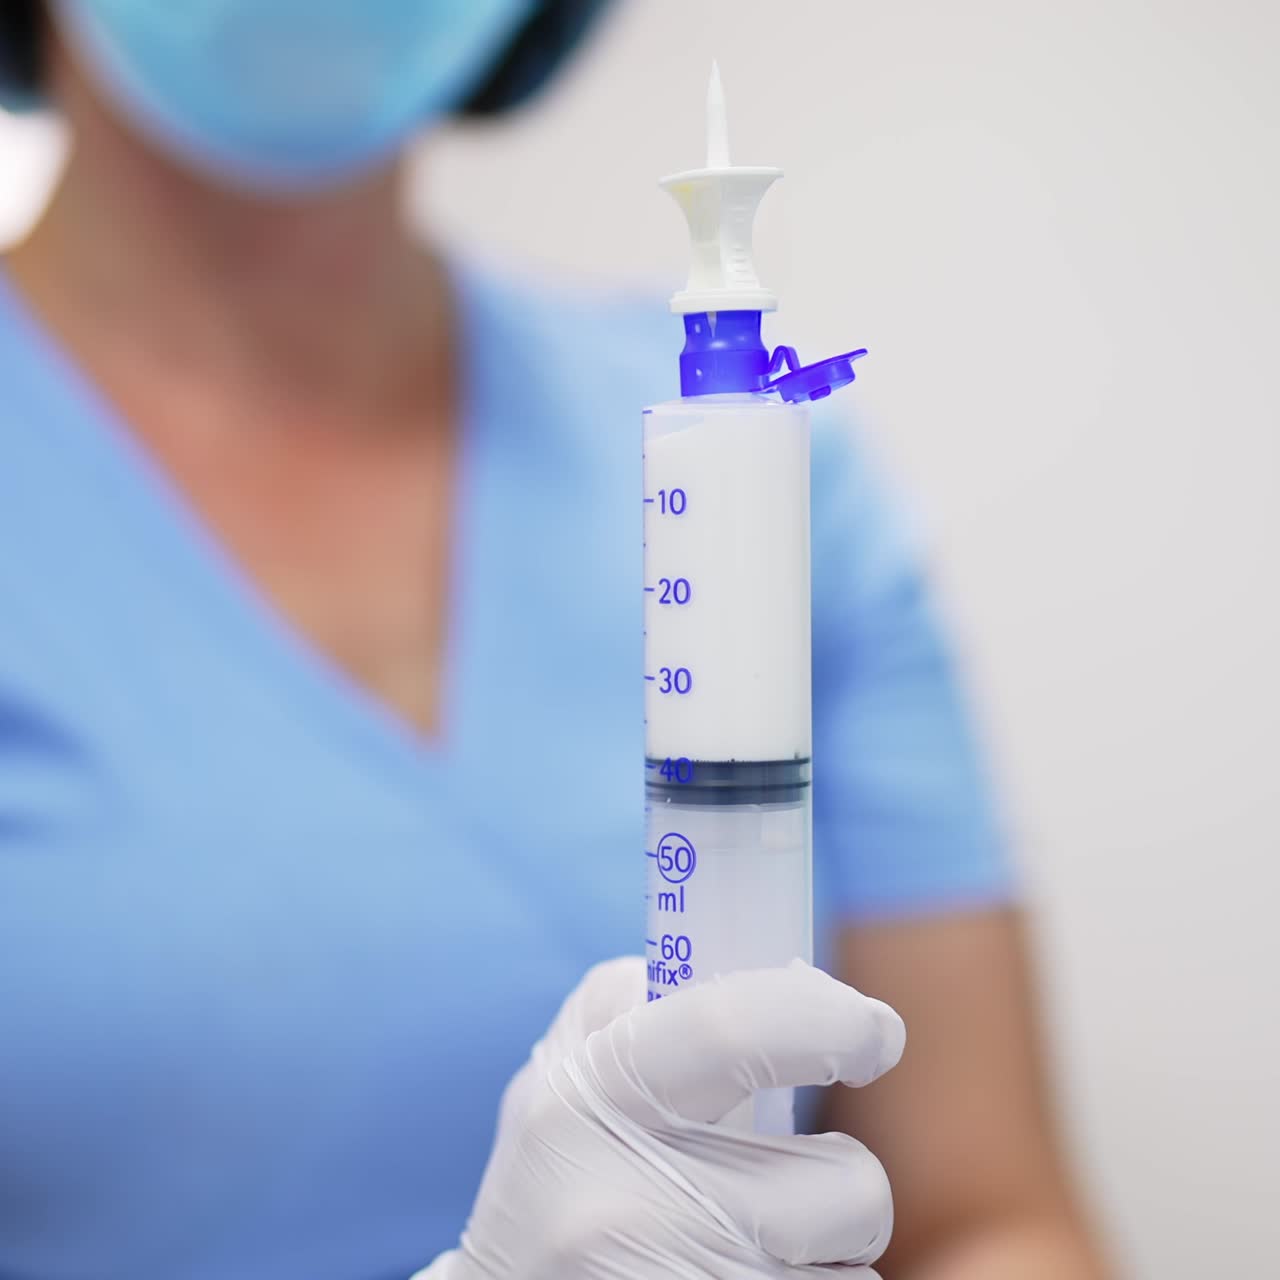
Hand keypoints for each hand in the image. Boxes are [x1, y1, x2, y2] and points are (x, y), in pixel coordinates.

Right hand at [417, 958, 905, 1277]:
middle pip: (846, 1184)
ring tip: (748, 1250)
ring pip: (856, 1270)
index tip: (877, 1033)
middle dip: (842, 1183)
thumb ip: (634, 1001)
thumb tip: (772, 976)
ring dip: (827, 1257)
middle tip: (789, 1186)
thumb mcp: (561, 1075)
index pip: (731, 1029)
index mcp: (594, 1098)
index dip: (829, 1019)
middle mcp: (628, 1207)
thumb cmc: (551, 1177)